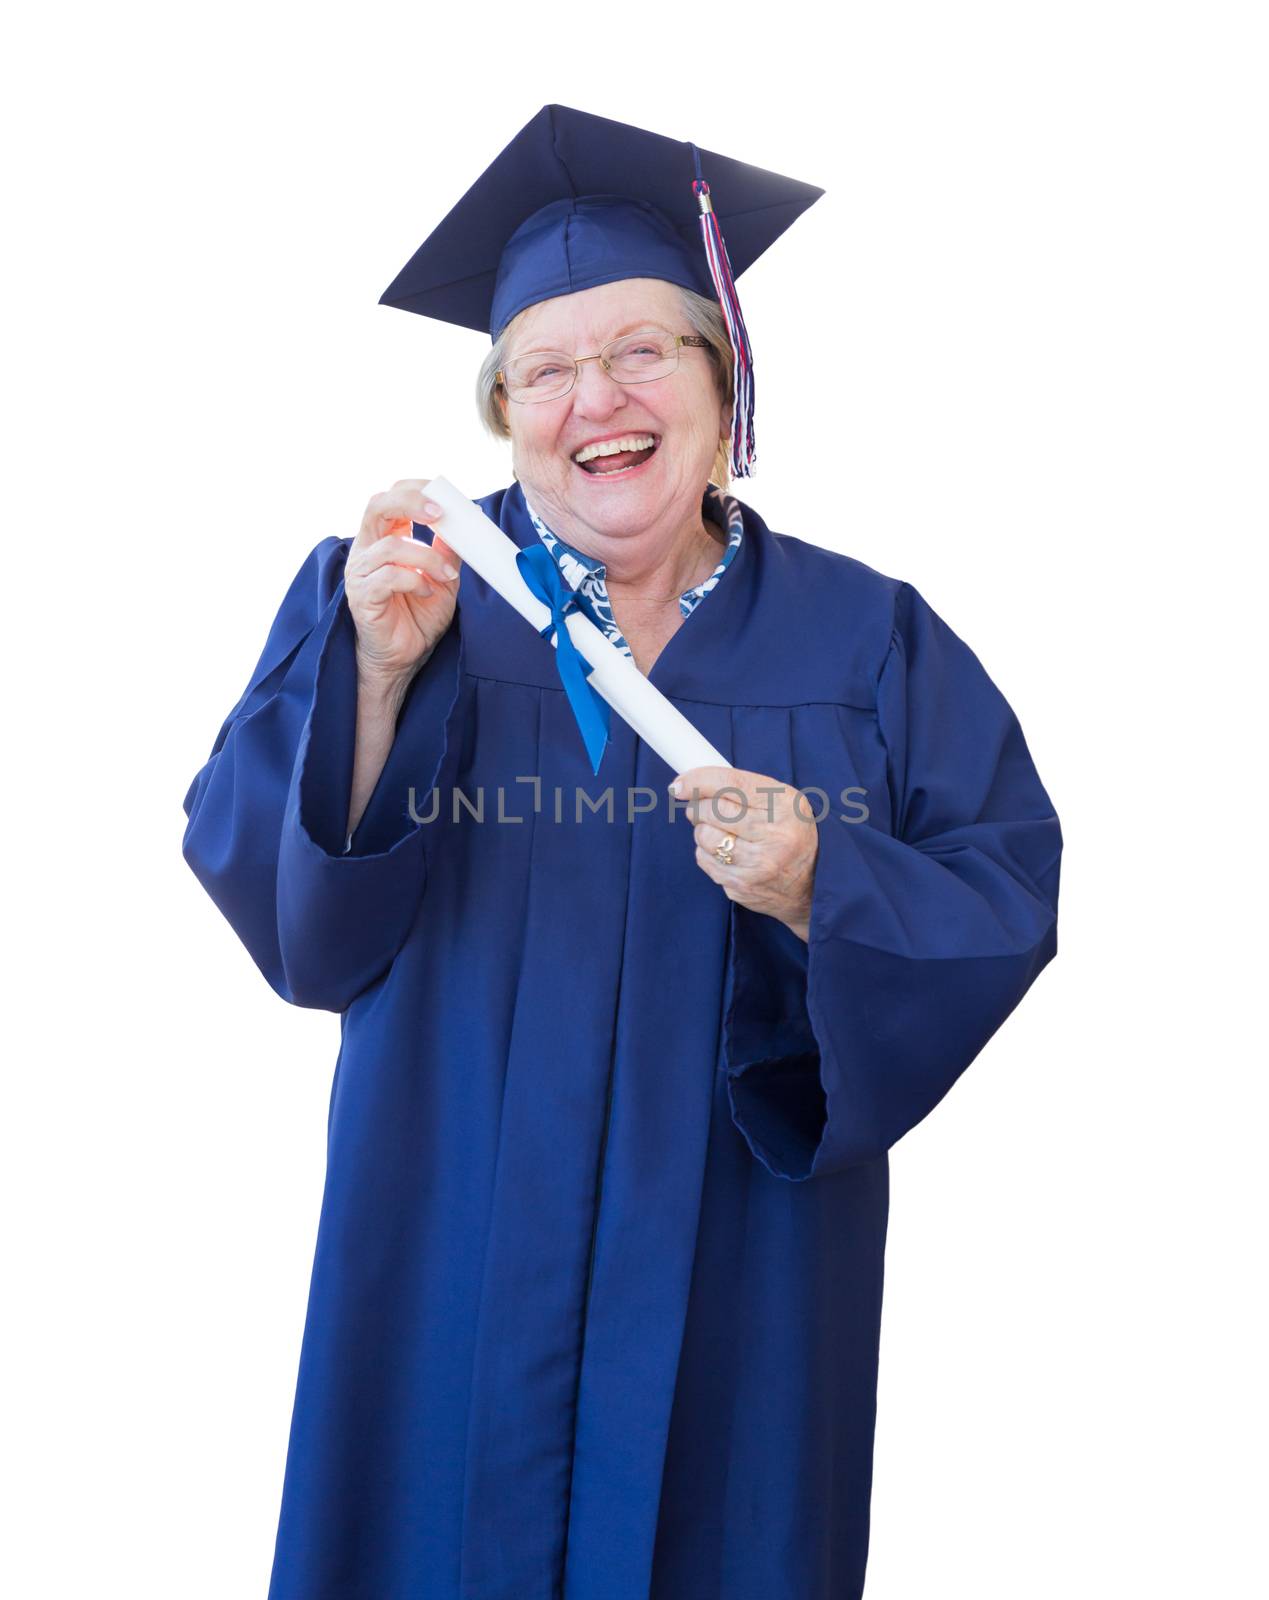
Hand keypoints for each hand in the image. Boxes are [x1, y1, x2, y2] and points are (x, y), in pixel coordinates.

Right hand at [344, 479, 462, 688]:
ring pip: (390, 547)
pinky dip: (414, 581)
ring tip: (447, 575)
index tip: (446, 497)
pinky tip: (427, 592)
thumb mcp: (443, 577)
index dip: (415, 490)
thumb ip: (447, 550)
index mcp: (384, 538)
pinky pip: (387, 578)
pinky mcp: (361, 596)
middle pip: (377, 506)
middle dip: (410, 502)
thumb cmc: (419, 615)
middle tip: (440, 513)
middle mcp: (367, 549)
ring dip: (426, 558)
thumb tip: (464, 522)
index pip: (391, 498)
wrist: (405, 657)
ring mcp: (360, 572)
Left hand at [673, 766, 819, 941]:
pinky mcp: (742, 887)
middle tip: (699, 806)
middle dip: (697, 806)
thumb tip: (694, 782)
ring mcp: (757, 866)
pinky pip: (705, 861)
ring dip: (702, 830)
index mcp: (784, 807)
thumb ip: (746, 789)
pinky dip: (707, 852)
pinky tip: (725, 852)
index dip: (700, 781)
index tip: (679, 783)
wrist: (814, 883)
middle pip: (713, 812)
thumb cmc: (793, 832)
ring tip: (718, 830)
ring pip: (704, 838)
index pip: (733, 786)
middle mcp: (773, 837)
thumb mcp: (783, 802)